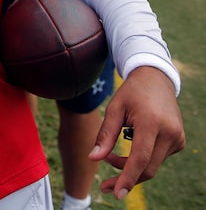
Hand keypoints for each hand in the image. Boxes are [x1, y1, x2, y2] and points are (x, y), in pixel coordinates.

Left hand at [91, 66, 184, 198]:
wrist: (156, 80)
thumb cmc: (131, 93)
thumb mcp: (114, 109)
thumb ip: (105, 135)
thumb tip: (94, 159)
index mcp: (152, 123)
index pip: (140, 158)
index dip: (128, 177)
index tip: (117, 193)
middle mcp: (170, 132)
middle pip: (147, 168)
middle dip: (126, 178)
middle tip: (105, 186)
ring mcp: (177, 138)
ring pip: (152, 166)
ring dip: (131, 167)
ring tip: (111, 156)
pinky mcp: (179, 141)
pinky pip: (157, 158)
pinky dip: (142, 160)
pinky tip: (131, 146)